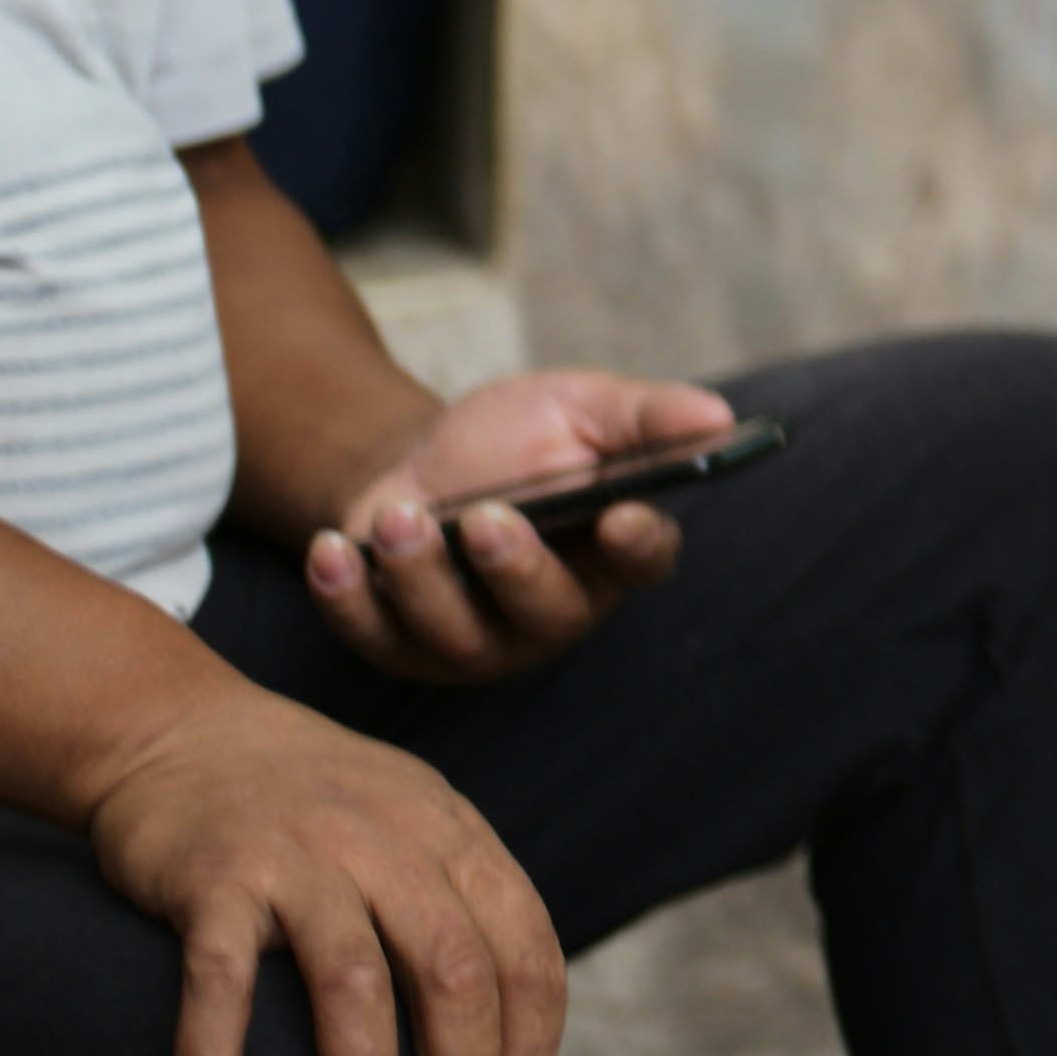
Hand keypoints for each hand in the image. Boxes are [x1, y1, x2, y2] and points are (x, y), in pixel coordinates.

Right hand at [81, 688, 564, 1055]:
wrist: (183, 730)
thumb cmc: (312, 802)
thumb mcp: (413, 823)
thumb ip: (460, 902)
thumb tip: (505, 1035)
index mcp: (452, 833)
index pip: (524, 945)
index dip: (533, 1038)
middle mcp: (388, 839)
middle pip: (454, 967)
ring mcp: (299, 854)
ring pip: (354, 980)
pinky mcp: (213, 876)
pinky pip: (221, 979)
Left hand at [298, 371, 731, 685]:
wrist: (415, 463)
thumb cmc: (512, 438)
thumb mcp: (577, 406)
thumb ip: (643, 415)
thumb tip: (720, 417)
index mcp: (613, 550)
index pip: (643, 562)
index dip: (636, 546)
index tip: (621, 518)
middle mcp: (555, 608)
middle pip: (547, 613)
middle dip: (515, 569)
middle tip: (485, 519)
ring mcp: (477, 640)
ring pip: (457, 634)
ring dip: (424, 578)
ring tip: (401, 517)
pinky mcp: (403, 649)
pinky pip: (375, 640)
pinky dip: (349, 599)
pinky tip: (336, 550)